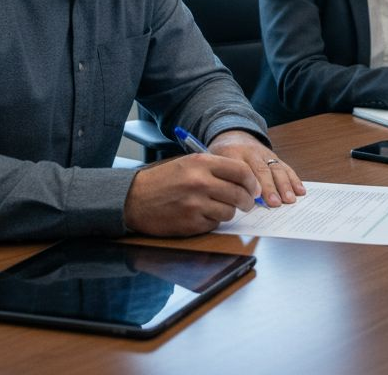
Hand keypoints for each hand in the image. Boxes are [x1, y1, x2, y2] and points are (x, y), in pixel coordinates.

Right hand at [123, 151, 261, 235]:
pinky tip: (202, 215)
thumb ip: (215, 168)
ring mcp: (196, 204)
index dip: (252, 182)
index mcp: (201, 163)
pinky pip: (215, 224)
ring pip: (230, 211)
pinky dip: (213, 221)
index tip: (254, 188)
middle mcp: (200, 182)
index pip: (241, 171)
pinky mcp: (191, 223)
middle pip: (240, 194)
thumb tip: (246, 180)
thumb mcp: (188, 163)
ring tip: (219, 207)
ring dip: (229, 211)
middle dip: (247, 201)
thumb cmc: (163, 180)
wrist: (133, 199)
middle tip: (246, 203)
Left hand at [208, 130, 305, 206]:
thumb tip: (235, 202)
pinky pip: (285, 167)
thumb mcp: (215, 164)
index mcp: (232, 153)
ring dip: (284, 185)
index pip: (241, 167)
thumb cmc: (222, 157)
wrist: (233, 136)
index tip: (255, 196)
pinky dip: (294, 179)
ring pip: (276, 168)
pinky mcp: (275, 157)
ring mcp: (265, 154)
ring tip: (290, 199)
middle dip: (270, 187)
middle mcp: (251, 152)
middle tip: (275, 202)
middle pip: (261, 169)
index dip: (250, 182)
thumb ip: (223, 179)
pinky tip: (300, 190)